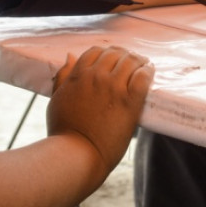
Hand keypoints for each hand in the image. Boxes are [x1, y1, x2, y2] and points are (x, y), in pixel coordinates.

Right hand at [47, 46, 153, 181]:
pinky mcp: (130, 102)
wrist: (77, 155)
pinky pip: (143, 77)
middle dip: (124, 55)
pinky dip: (147, 71)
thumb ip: (64, 76)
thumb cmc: (64, 131)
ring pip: (131, 61)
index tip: (113, 58)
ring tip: (144, 64)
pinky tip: (149, 72)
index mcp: (79, 75)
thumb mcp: (57, 99)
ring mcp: (114, 88)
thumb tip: (70, 56)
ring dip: (138, 60)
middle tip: (131, 60)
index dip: (106, 52)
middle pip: (115, 54)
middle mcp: (97, 77)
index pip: (96, 51)